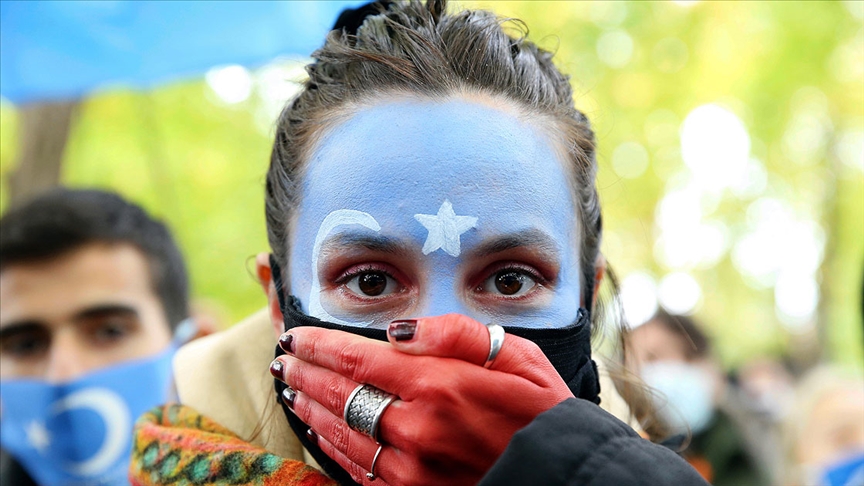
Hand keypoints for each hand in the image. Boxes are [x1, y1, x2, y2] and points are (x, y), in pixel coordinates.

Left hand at [270, 314, 573, 485]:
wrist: (561, 476)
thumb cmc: (541, 410)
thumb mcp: (515, 355)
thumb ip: (455, 334)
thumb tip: (397, 331)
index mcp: (438, 385)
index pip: (356, 358)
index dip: (318, 346)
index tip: (296, 336)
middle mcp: (415, 427)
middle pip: (339, 394)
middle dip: (304, 373)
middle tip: (283, 359)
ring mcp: (410, 468)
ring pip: (340, 433)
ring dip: (310, 408)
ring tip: (292, 389)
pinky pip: (356, 469)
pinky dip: (331, 446)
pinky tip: (319, 430)